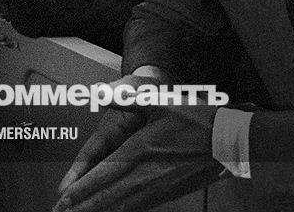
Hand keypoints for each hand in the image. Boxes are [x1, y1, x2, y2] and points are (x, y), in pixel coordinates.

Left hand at [55, 82, 220, 211]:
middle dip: (83, 208)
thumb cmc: (199, 120)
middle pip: (108, 196)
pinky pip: (139, 206)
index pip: (104, 173)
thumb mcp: (161, 100)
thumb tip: (101, 92)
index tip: (64, 199)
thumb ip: (128, 96)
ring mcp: (158, 187)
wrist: (230, 141)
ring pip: (122, 205)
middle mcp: (146, 173)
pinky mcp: (169, 192)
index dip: (81, 189)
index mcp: (141, 150)